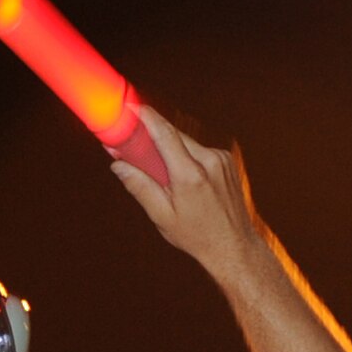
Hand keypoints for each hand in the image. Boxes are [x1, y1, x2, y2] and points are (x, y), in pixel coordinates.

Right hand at [110, 106, 270, 281]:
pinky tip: (178, 178)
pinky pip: (197, 150)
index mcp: (190, 176)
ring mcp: (221, 158)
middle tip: (128, 140)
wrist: (234, 244)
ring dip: (166, 148)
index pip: (165, 135)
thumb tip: (118, 165)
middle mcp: (209, 161)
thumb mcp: (161, 215)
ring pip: (185, 142)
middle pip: (173, 135)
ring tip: (158, 173)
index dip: (146, 118)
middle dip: (149, 134)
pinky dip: (182, 156)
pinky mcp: (227, 160)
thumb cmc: (196, 234)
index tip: (129, 107)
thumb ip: (139, 186)